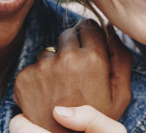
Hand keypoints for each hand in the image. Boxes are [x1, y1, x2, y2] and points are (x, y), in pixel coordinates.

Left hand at [13, 21, 131, 131]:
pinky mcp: (24, 77)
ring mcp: (43, 67)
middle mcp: (66, 59)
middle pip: (67, 34)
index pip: (88, 26)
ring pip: (49, 51)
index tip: (89, 50)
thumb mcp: (120, 93)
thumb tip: (110, 28)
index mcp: (93, 59)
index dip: (90, 38)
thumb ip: (121, 57)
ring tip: (61, 88)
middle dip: (71, 48)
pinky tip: (46, 95)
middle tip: (75, 73)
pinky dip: (38, 78)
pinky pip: (32, 67)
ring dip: (54, 63)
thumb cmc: (97, 119)